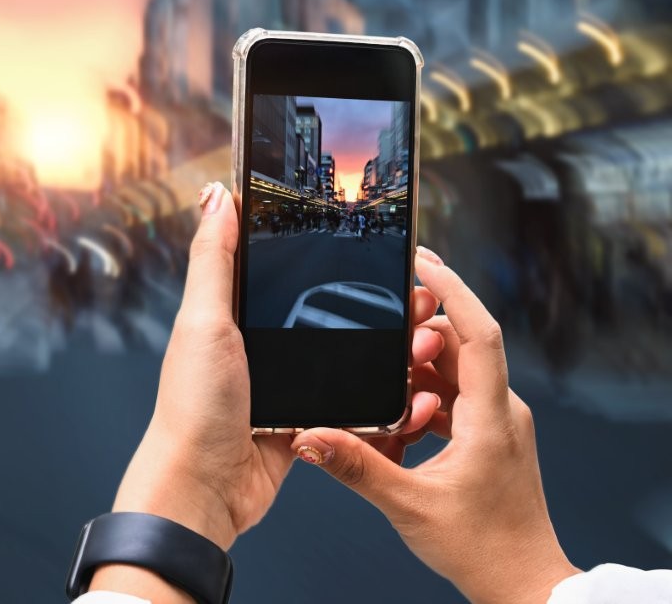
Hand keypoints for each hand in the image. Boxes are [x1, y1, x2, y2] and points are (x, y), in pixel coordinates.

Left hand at [91, 183, 441, 601]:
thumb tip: (217, 195)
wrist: (206, 489)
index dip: (318, 247)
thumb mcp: (203, 321)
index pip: (277, 266)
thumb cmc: (194, 407)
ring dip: (383, 347)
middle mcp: (256, 345)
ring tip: (423, 334)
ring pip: (344, 353)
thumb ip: (213, 259)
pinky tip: (409, 384)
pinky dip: (377, 395)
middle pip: (323, 308)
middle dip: (371, 299)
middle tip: (414, 291)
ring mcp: (282, 383)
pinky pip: (348, 401)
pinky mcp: (303, 420)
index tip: (363, 229)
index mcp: (229, 315)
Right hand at [291, 247, 579, 603]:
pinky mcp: (490, 438)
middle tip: (383, 316)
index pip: (480, 333)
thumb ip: (357, 466)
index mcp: (491, 418)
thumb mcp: (408, 506)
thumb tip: (310, 437)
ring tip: (380, 368)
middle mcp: (502, 412)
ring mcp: (498, 424)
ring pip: (456, 372)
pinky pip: (456, 398)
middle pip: (463, 345)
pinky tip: (394, 412)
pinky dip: (424, 394)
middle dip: (422, 327)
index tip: (424, 260)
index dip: (454, 291)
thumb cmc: (482, 549)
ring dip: (419, 365)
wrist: (522, 584)